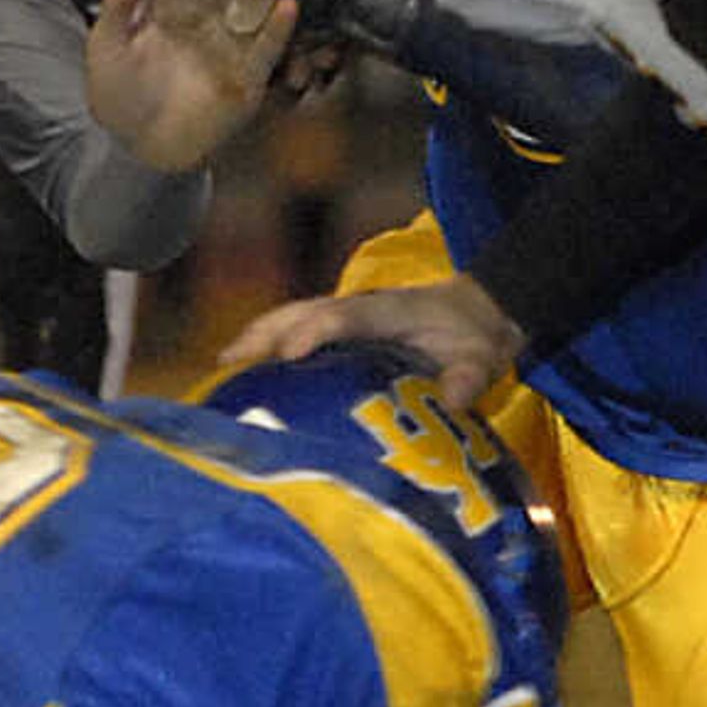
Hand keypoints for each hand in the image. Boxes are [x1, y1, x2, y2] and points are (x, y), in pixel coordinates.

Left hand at [84, 0, 294, 171]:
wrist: (140, 153)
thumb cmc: (120, 101)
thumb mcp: (107, 47)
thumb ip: (117, 2)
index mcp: (168, 11)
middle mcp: (203, 22)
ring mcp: (227, 46)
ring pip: (249, 4)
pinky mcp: (248, 76)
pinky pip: (267, 49)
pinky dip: (278, 29)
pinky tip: (285, 6)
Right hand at [212, 272, 522, 409]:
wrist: (475, 312)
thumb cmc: (474, 338)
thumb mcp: (484, 357)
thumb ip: (470, 376)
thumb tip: (453, 399)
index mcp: (390, 311)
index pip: (346, 316)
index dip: (315, 331)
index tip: (289, 354)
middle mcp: (359, 308)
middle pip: (303, 311)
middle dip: (266, 333)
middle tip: (228, 363)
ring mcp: (345, 316)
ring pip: (292, 317)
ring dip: (257, 338)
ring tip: (222, 371)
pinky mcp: (339, 329)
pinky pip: (296, 330)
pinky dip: (266, 345)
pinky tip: (242, 373)